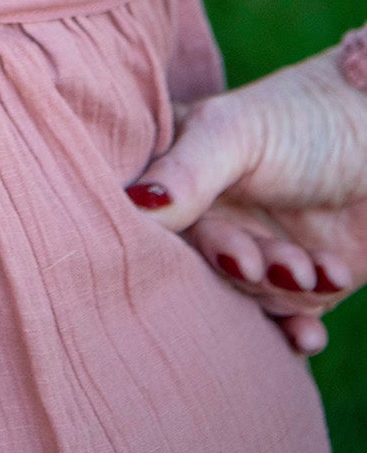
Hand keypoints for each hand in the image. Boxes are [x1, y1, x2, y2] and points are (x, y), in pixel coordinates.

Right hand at [126, 48, 366, 356]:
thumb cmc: (305, 117)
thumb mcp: (234, 132)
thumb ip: (185, 172)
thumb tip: (132, 207)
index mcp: (178, 170)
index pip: (155, 222)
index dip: (185, 248)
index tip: (237, 255)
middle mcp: (209, 213)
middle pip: (205, 266)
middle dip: (247, 271)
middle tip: (277, 266)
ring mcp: (252, 247)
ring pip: (247, 297)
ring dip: (286, 292)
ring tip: (319, 270)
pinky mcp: (295, 278)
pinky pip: (283, 321)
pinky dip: (296, 332)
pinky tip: (311, 335)